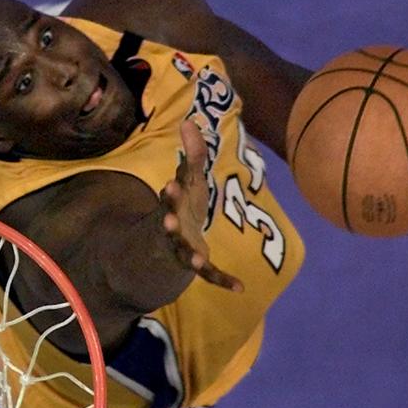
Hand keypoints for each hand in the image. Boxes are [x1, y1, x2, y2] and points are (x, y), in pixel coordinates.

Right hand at [160, 120, 243, 291]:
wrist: (175, 236)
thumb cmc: (184, 203)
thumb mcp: (190, 178)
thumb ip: (193, 153)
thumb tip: (190, 120)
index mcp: (173, 205)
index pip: (170, 196)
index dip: (171, 192)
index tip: (170, 184)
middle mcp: (174, 227)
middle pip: (170, 226)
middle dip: (168, 222)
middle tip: (167, 221)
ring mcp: (184, 247)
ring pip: (184, 253)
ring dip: (190, 256)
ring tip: (196, 259)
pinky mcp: (198, 264)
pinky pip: (209, 275)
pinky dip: (223, 281)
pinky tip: (240, 288)